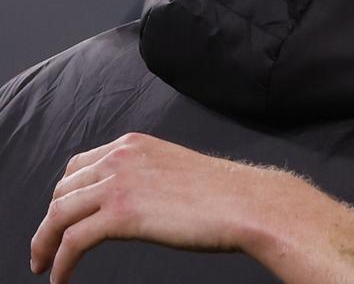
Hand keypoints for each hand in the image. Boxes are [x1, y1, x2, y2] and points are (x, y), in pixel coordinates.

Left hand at [30, 133, 285, 283]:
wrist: (247, 203)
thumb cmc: (223, 193)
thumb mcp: (174, 169)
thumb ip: (145, 176)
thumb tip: (130, 202)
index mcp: (134, 145)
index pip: (78, 166)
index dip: (64, 194)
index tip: (61, 216)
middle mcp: (120, 158)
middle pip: (63, 190)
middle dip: (50, 221)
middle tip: (47, 246)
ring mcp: (119, 184)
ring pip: (58, 215)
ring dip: (45, 243)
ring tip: (44, 264)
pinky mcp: (121, 214)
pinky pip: (73, 241)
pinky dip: (60, 262)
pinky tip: (61, 276)